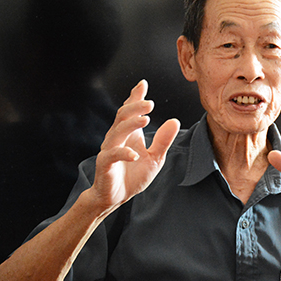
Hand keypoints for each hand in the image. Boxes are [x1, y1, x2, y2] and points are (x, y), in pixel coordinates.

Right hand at [90, 80, 179, 214]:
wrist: (117, 197)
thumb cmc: (134, 176)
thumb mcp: (155, 158)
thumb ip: (163, 140)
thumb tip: (175, 121)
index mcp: (128, 133)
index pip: (130, 110)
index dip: (135, 97)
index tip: (143, 84)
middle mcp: (117, 138)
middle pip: (122, 116)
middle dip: (135, 107)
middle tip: (150, 103)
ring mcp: (109, 150)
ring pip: (116, 132)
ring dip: (131, 124)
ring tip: (145, 119)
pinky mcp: (105, 164)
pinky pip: (111, 155)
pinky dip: (123, 153)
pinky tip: (135, 154)